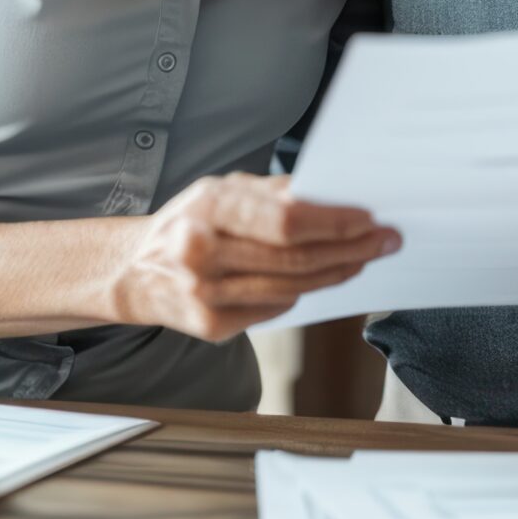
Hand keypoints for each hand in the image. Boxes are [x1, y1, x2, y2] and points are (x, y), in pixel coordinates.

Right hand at [116, 175, 397, 341]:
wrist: (133, 270)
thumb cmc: (189, 222)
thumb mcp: (222, 190)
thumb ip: (273, 193)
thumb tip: (334, 194)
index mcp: (207, 207)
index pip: (285, 220)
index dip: (334, 222)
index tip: (368, 219)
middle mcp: (201, 251)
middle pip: (294, 258)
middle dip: (349, 248)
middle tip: (384, 241)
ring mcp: (204, 294)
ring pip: (290, 288)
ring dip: (336, 274)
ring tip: (363, 259)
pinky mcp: (210, 327)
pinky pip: (274, 310)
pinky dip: (302, 294)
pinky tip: (322, 279)